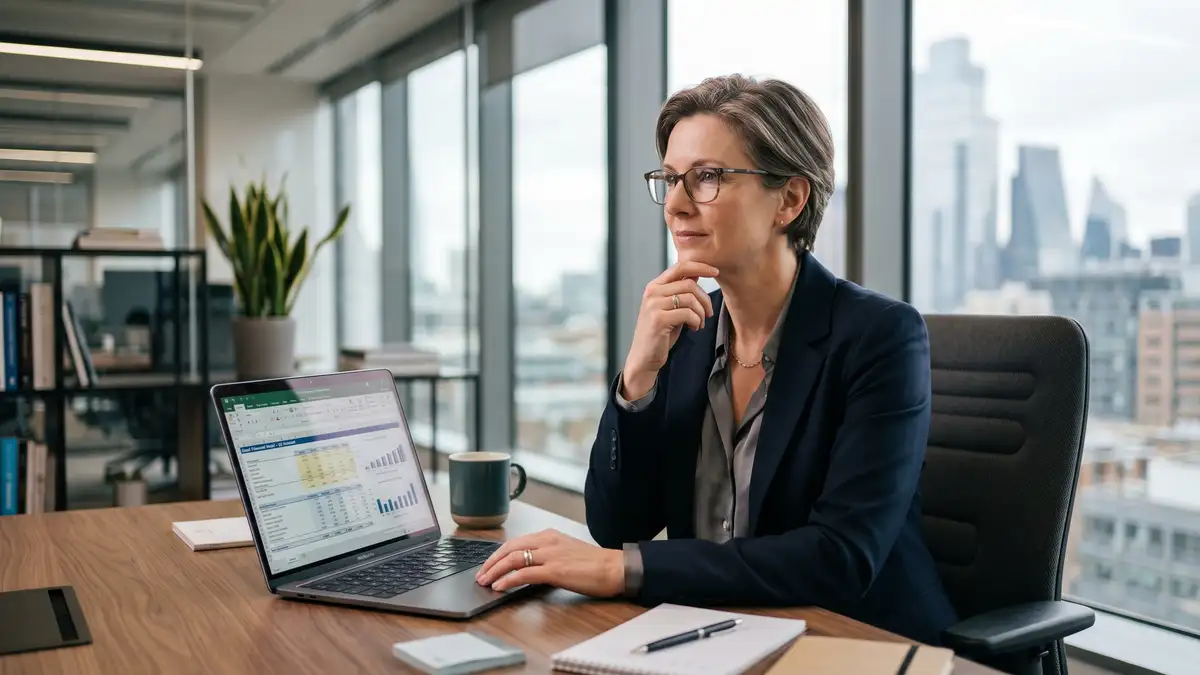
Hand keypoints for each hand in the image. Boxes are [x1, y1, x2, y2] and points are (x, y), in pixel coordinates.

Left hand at [475, 529, 624, 596]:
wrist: (615, 568)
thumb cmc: (595, 564)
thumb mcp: (567, 552)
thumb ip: (547, 555)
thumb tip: (528, 567)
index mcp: (549, 535)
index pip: (515, 542)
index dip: (497, 554)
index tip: (488, 565)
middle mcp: (547, 541)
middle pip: (509, 548)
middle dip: (491, 562)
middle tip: (480, 575)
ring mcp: (551, 555)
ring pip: (513, 559)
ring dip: (495, 571)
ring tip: (485, 581)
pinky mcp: (555, 570)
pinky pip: (524, 573)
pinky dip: (508, 580)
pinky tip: (500, 587)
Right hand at [622, 261, 718, 398]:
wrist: (644, 357)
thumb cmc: (660, 333)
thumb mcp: (671, 308)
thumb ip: (680, 291)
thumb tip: (697, 274)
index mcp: (655, 286)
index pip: (680, 266)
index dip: (700, 266)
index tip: (715, 271)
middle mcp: (652, 292)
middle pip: (689, 284)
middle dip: (705, 299)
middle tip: (708, 313)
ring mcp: (654, 305)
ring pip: (690, 299)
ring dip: (701, 313)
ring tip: (699, 323)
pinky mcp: (659, 319)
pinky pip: (688, 313)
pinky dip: (696, 321)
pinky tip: (693, 328)